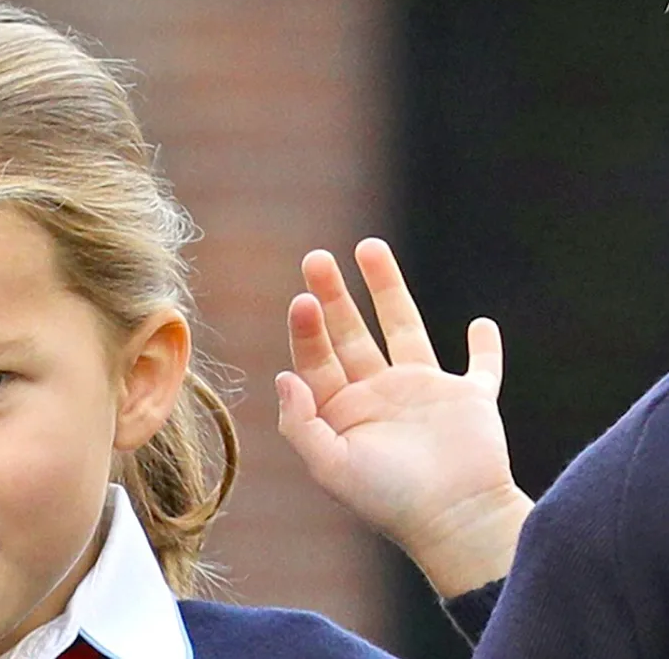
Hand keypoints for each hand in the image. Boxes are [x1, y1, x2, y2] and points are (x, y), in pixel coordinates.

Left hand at [277, 238, 532, 597]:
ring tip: (370, 247)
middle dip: (334, 295)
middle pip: (350, 333)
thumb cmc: (387, 500)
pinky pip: (482, 368)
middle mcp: (379, 396)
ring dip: (388, 289)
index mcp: (342, 412)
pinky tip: (481, 324)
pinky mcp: (471, 401)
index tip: (303, 299)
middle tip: (316, 257)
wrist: (453, 523)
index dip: (307, 328)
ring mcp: (425, 395)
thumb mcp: (331, 467)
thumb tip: (284, 375)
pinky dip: (485, 347)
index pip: (316, 358)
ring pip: (404, 329)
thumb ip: (301, 423)